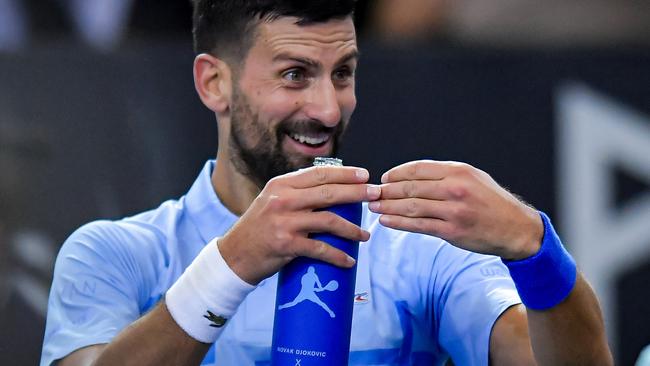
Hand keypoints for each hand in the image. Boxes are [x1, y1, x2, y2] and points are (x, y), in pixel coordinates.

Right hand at [218, 166, 380, 284]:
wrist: (234, 255)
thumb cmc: (258, 229)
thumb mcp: (273, 201)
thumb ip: (297, 192)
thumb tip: (333, 188)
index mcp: (281, 185)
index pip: (319, 174)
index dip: (345, 174)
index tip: (365, 175)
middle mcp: (283, 199)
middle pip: (329, 193)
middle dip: (357, 193)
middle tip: (376, 195)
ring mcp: (284, 222)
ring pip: (329, 221)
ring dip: (352, 229)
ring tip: (365, 235)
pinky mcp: (286, 245)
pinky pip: (321, 249)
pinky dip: (338, 256)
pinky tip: (349, 260)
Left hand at [368, 160, 542, 259]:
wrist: (516, 228)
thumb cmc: (491, 202)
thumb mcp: (472, 178)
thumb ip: (445, 175)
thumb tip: (412, 176)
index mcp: (458, 171)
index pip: (418, 169)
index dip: (396, 173)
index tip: (384, 178)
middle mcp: (455, 189)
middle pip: (411, 187)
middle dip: (387, 191)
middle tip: (371, 193)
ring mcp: (453, 211)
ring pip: (411, 207)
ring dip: (388, 206)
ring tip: (374, 206)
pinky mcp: (452, 231)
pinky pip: (418, 226)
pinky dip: (398, 223)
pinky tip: (386, 221)